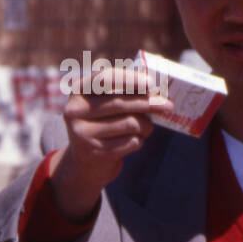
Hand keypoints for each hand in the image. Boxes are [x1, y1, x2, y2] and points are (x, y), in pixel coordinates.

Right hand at [50, 65, 173, 219]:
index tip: (151, 82)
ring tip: (145, 128)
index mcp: (77, 91)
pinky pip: (132, 141)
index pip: (104, 79)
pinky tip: (133, 140)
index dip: (129, 79)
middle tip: (168, 106)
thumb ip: (123, 93)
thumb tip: (156, 89)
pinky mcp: (96, 152)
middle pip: (121, 103)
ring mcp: (83, 132)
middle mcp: (74, 110)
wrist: (86, 162)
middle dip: (149, 104)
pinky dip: (139, 140)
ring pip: (130, 123)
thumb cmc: (104, 125)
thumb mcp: (104, 105)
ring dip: (146, 126)